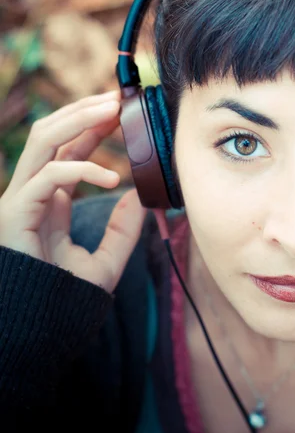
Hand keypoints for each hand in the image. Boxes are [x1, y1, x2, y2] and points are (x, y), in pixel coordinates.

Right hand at [0, 90, 145, 292]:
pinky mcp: (14, 214)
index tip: (122, 110)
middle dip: (84, 111)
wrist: (37, 334)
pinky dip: (82, 171)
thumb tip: (142, 197)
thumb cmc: (65, 300)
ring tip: (113, 111)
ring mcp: (20, 201)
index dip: (93, 126)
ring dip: (78, 120)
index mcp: (51, 200)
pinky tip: (114, 178)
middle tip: (120, 98)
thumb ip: (122, 229)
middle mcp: (33, 194)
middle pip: (53, 134)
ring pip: (43, 141)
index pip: (69, 150)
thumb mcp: (105, 261)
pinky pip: (47, 177)